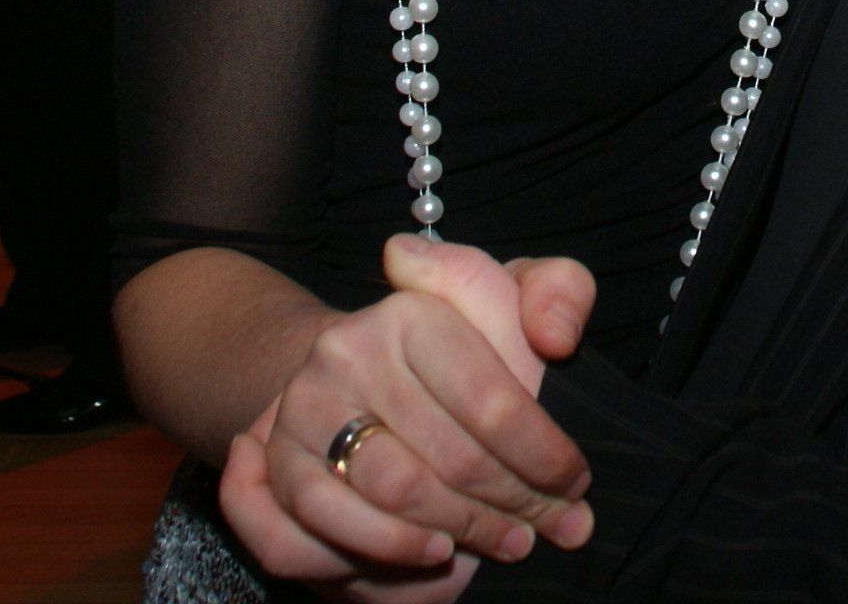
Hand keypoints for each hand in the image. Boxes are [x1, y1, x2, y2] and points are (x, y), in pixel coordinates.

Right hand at [217, 238, 595, 591]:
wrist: (362, 376)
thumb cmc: (461, 352)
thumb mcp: (515, 306)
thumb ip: (558, 292)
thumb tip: (552, 333)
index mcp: (411, 311)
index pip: (490, 399)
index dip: (543, 456)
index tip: (575, 487)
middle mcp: (345, 355)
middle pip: (444, 459)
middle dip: (509, 507)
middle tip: (547, 530)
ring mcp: (301, 414)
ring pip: (384, 499)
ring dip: (451, 537)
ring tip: (498, 545)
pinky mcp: (272, 468)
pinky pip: (304, 533)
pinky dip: (368, 556)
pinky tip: (423, 556)